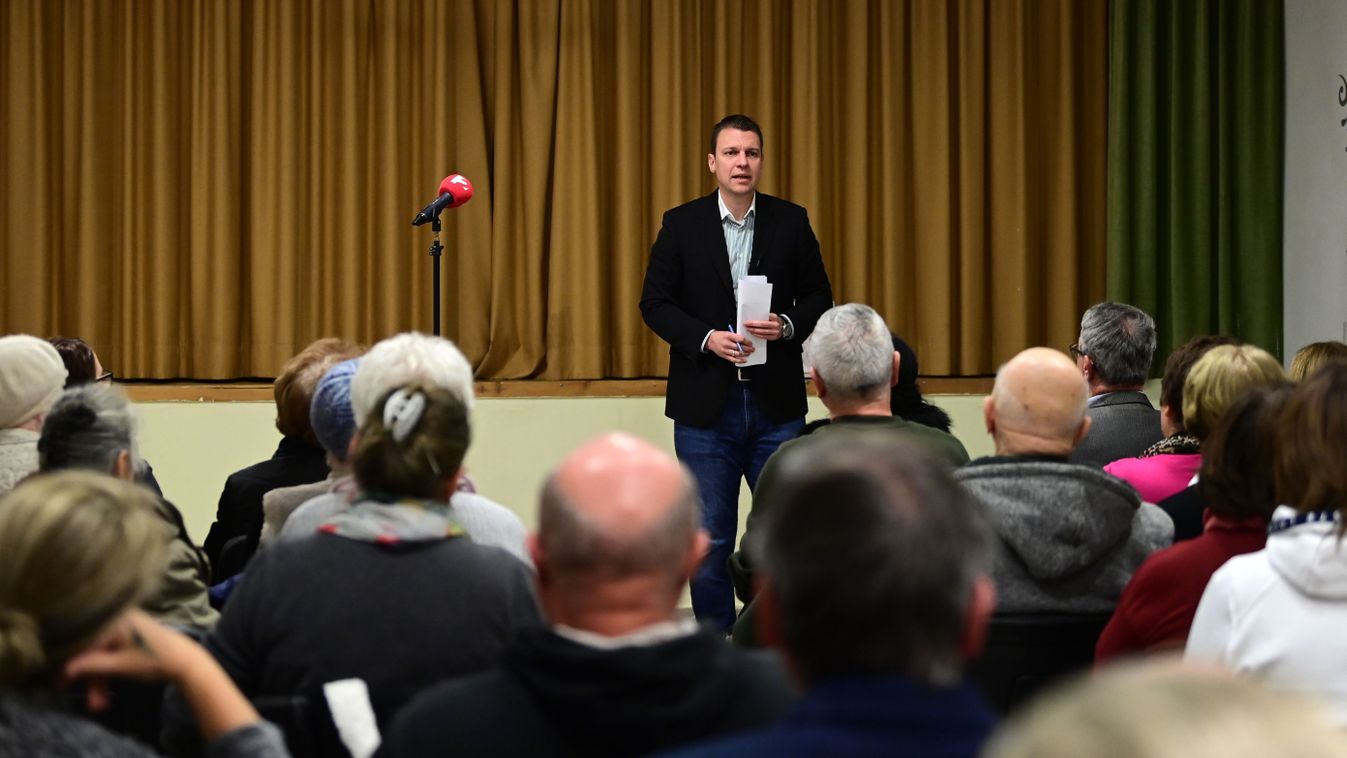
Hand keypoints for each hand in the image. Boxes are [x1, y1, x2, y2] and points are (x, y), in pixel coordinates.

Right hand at [64, 609, 204, 710]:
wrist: (187, 661)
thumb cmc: (153, 659)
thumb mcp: (120, 665)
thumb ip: (92, 665)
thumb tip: (65, 668)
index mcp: (113, 620)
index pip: (83, 642)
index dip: (70, 665)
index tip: (60, 685)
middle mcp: (117, 619)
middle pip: (93, 651)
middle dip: (90, 680)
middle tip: (88, 703)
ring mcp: (124, 628)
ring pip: (103, 656)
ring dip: (100, 681)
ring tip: (101, 706)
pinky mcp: (131, 638)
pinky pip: (113, 654)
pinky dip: (109, 673)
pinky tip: (106, 695)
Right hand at [707, 330, 752, 363]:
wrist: (710, 340)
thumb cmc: (720, 336)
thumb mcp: (728, 333)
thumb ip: (736, 336)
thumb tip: (745, 341)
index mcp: (728, 336)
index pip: (740, 339)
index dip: (747, 342)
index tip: (750, 343)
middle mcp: (726, 343)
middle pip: (740, 347)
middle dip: (748, 349)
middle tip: (752, 349)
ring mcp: (725, 350)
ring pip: (737, 354)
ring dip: (745, 354)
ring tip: (749, 353)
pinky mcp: (724, 356)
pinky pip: (733, 359)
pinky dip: (740, 360)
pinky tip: (744, 360)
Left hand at [744, 314, 783, 341]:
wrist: (785, 328)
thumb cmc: (776, 321)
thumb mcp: (773, 316)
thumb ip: (766, 316)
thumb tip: (755, 316)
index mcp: (775, 318)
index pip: (765, 318)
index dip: (756, 320)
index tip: (749, 320)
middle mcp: (775, 325)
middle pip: (762, 325)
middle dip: (752, 325)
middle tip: (746, 324)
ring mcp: (774, 332)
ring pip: (762, 332)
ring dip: (754, 330)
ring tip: (748, 329)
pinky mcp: (773, 337)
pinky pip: (763, 336)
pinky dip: (757, 335)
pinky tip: (753, 333)